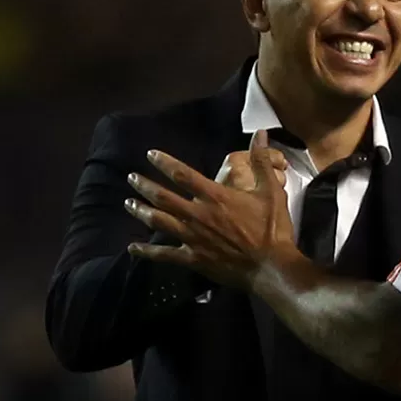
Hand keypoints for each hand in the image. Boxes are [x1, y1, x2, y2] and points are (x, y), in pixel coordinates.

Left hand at [125, 130, 299, 289]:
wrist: (271, 266)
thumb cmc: (272, 229)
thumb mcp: (271, 191)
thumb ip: (261, 161)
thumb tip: (261, 133)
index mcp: (215, 197)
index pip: (183, 174)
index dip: (164, 162)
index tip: (150, 154)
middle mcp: (198, 215)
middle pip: (163, 197)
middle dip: (144, 185)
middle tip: (131, 177)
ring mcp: (192, 238)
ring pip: (159, 221)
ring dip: (141, 211)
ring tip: (128, 204)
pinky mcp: (193, 258)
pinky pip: (164, 254)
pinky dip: (146, 252)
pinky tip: (132, 248)